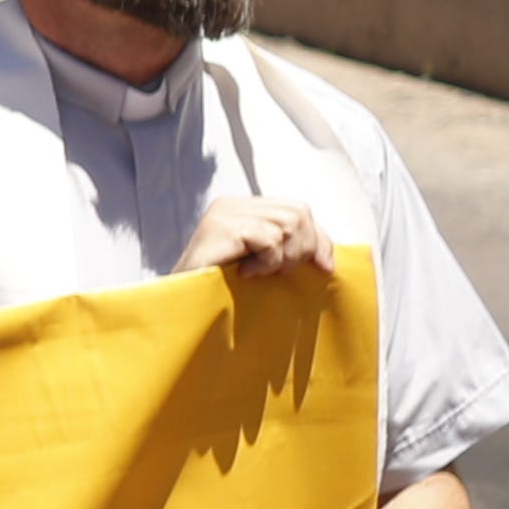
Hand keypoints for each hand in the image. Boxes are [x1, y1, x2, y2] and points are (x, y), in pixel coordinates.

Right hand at [183, 195, 332, 279]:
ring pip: (288, 225)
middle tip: (279, 272)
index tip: (323, 268)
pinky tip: (245, 273)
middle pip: (298, 213)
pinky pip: (269, 239)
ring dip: (282, 257)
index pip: (298, 209)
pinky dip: (266, 262)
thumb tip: (328, 261)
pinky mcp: (222, 226)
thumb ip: (287, 250)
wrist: (180, 304)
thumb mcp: (260, 265)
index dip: (316, 239)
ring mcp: (225, 213)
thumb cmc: (219, 289)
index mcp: (242, 207)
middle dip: (301, 248)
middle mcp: (233, 203)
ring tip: (260, 272)